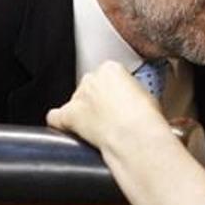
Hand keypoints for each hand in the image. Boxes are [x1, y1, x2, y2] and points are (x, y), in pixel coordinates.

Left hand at [47, 61, 171, 164]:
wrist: (134, 136)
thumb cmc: (144, 118)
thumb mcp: (148, 96)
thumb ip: (133, 93)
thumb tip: (133, 102)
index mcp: (111, 69)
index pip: (108, 75)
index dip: (116, 90)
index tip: (122, 101)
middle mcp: (91, 79)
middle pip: (90, 86)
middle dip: (98, 99)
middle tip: (112, 115)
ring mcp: (78, 97)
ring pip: (75, 101)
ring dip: (83, 111)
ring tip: (98, 127)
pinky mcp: (68, 116)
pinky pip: (55, 117)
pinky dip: (59, 122)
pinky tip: (68, 129)